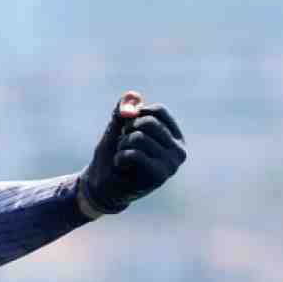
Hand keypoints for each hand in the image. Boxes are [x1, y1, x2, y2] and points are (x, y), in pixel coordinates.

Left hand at [78, 90, 185, 216]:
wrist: (103, 184)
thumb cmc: (113, 153)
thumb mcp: (117, 126)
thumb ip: (125, 108)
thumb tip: (133, 96)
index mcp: (175, 135)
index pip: (157, 110)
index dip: (135, 114)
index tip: (127, 129)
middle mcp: (180, 150)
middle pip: (148, 123)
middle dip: (127, 131)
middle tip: (124, 145)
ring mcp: (172, 164)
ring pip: (139, 137)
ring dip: (122, 145)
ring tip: (123, 156)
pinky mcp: (160, 176)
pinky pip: (134, 153)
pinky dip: (120, 157)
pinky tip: (121, 167)